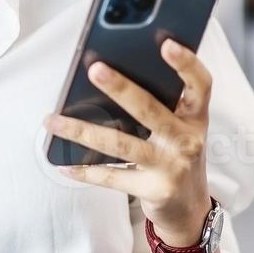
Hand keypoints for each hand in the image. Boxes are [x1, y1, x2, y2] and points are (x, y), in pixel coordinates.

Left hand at [46, 38, 213, 245]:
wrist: (189, 209)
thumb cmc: (177, 156)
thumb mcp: (180, 129)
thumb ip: (162, 105)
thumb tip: (111, 75)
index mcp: (195, 117)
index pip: (200, 84)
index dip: (187, 63)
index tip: (166, 43)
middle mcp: (187, 140)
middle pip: (151, 110)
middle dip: (121, 89)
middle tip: (94, 69)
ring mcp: (172, 167)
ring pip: (122, 144)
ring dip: (83, 131)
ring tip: (54, 121)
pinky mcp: (154, 190)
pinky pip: (112, 177)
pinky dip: (85, 171)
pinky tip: (64, 165)